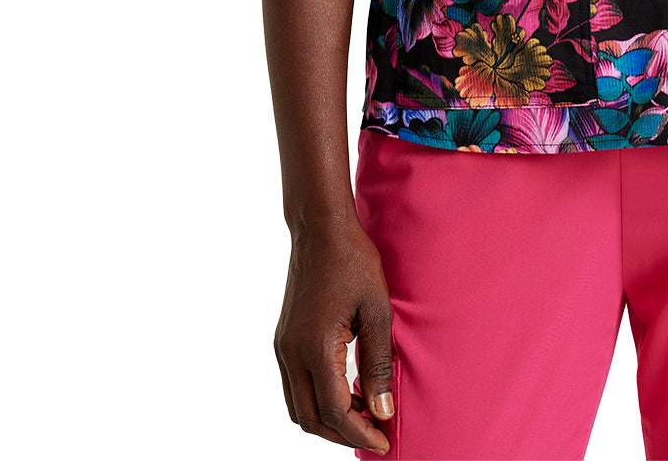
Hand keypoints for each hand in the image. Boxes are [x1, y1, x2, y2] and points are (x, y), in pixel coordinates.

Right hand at [274, 219, 395, 452]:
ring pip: (297, 407)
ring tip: (362, 417)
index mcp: (315, 347)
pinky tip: (344, 392)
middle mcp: (291, 353)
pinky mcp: (283, 339)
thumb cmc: (354, 263)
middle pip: (310, 418)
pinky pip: (294, 386)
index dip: (360, 432)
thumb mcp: (377, 311)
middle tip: (376, 434)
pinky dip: (316, 401)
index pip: (334, 412)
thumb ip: (378, 364)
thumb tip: (383, 411)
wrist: (321, 229)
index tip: (385, 442)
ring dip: (327, 421)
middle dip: (342, 434)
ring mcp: (282, 347)